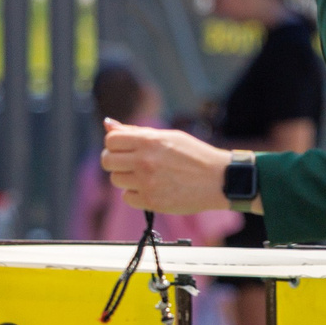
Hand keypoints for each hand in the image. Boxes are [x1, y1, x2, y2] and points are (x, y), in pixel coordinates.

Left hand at [100, 118, 230, 214]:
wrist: (218, 180)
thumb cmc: (194, 155)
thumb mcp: (168, 136)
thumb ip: (136, 132)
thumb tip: (108, 123)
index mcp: (149, 141)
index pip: (111, 140)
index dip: (115, 144)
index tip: (125, 149)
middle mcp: (144, 161)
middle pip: (107, 161)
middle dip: (116, 162)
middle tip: (131, 164)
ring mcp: (147, 182)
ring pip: (116, 180)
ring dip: (127, 178)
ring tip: (146, 176)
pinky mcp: (151, 201)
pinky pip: (127, 197)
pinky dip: (135, 194)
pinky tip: (151, 188)